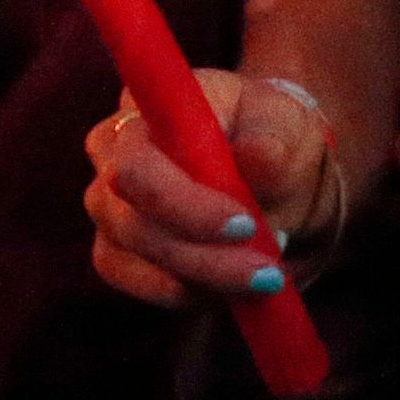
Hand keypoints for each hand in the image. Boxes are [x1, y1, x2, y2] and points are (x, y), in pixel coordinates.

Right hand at [80, 67, 333, 310]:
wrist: (276, 174)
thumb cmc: (276, 140)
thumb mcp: (291, 130)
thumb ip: (275, 144)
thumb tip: (257, 156)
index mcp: (150, 107)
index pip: (136, 162)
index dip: (182, 203)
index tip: (245, 226)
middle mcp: (112, 153)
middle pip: (128, 219)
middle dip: (201, 254)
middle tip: (268, 272)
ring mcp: (108, 202)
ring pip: (130, 255)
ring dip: (202, 277)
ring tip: (264, 278)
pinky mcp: (115, 247)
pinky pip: (133, 280)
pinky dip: (186, 291)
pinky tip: (231, 288)